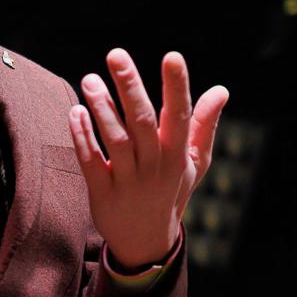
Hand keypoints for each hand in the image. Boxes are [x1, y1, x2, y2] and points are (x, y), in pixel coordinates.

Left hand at [70, 49, 228, 268]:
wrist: (146, 242)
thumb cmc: (171, 192)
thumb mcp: (194, 163)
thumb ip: (204, 125)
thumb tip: (221, 90)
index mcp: (177, 155)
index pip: (179, 116)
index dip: (177, 87)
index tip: (173, 57)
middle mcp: (154, 167)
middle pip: (141, 123)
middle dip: (130, 87)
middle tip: (116, 54)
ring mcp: (128, 182)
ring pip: (115, 141)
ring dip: (102, 109)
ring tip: (90, 80)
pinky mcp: (102, 194)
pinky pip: (90, 162)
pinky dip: (82, 137)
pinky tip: (75, 112)